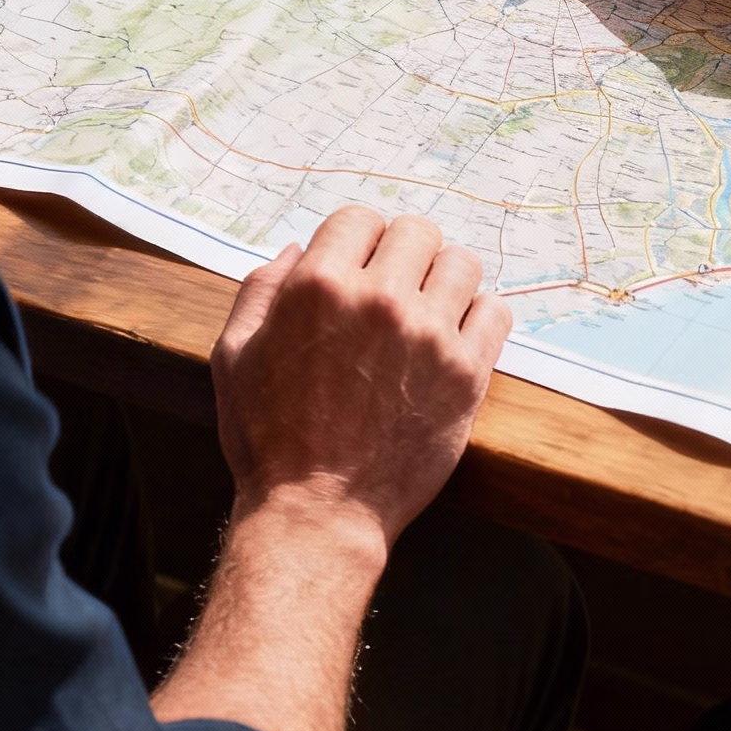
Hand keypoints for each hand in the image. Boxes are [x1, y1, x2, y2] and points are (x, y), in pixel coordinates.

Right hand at [212, 206, 511, 548]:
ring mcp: (429, 336)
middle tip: (394, 287)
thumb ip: (260, 290)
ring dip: (444, 280)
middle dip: (402, 253)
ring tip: (428, 310)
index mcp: (319, 286)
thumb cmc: (269, 439)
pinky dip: (479, 317)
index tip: (358, 266)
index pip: (359, 218)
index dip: (355, 241)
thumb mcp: (234, 355)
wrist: (318, 513)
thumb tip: (296, 249)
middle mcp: (379, 300)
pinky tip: (455, 337)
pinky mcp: (466, 374)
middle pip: (416, 231)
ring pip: (461, 264)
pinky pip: (495, 312)